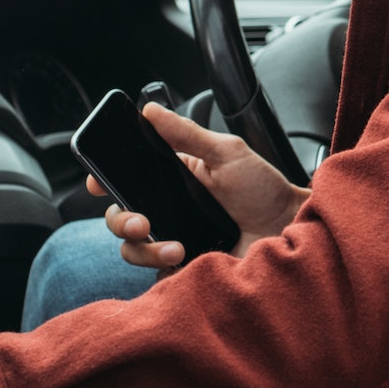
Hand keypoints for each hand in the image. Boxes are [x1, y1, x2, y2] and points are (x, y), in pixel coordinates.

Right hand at [88, 102, 309, 269]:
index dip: (104, 180)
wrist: (291, 229)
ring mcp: (175, 240)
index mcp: (172, 179)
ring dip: (145, 250)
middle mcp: (168, 210)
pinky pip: (157, 276)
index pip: (126, 179)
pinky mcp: (185, 269)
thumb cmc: (264, 189)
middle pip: (120, 218)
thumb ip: (186, 134)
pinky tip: (185, 262)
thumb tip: (149, 111)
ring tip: (177, 248)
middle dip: (120, 221)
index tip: (97, 183)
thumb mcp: (227, 152)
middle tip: (143, 222)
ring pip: (133, 250)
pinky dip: (164, 271)